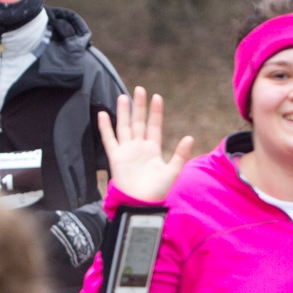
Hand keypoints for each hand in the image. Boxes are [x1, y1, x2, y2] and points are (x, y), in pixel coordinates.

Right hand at [97, 87, 193, 202]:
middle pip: (139, 122)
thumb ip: (180, 155)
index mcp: (153, 149)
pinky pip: (109, 139)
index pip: (154, 126)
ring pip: (124, 127)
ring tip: (123, 96)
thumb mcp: (172, 172)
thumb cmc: (157, 191)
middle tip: (139, 89)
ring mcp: (127, 151)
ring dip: (123, 113)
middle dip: (139, 106)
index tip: (157, 97)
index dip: (155, 112)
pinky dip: (105, 127)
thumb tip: (189, 137)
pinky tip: (103, 114)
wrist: (140, 204)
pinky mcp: (115, 157)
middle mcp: (139, 147)